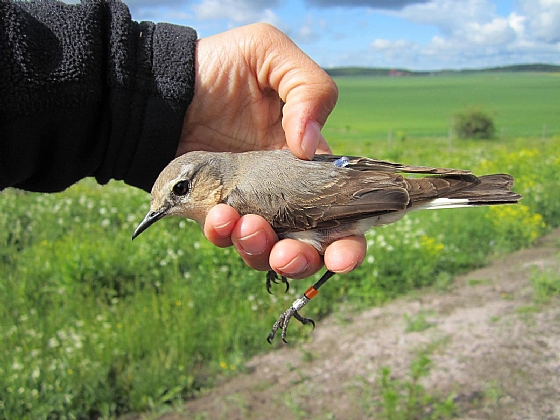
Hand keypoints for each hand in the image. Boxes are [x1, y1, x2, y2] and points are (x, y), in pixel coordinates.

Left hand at [180, 23, 365, 277]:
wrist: (169, 80)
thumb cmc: (225, 65)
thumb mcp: (273, 54)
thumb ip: (308, 90)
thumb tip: (309, 146)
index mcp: (310, 166)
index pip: (342, 216)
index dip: (348, 244)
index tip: (342, 257)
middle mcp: (283, 193)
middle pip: (305, 247)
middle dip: (300, 261)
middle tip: (286, 253)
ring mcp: (247, 204)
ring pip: (263, 251)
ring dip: (259, 251)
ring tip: (245, 226)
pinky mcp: (213, 209)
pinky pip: (223, 237)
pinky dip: (223, 235)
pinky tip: (218, 215)